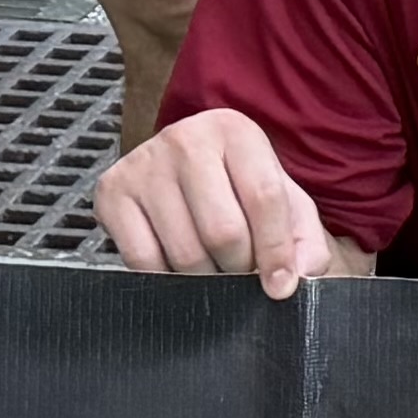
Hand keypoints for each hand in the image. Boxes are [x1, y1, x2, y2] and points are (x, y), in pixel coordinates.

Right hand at [93, 108, 356, 297]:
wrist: (187, 176)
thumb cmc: (242, 192)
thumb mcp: (286, 205)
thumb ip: (306, 241)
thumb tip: (300, 275)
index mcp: (235, 130)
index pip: (264, 197)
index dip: (276, 251)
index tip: (281, 287)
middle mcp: (185, 137)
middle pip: (223, 231)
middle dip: (239, 267)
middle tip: (240, 271)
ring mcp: (142, 163)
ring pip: (185, 253)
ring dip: (206, 278)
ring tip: (214, 267)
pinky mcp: (111, 192)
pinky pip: (143, 261)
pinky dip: (167, 278)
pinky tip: (179, 266)